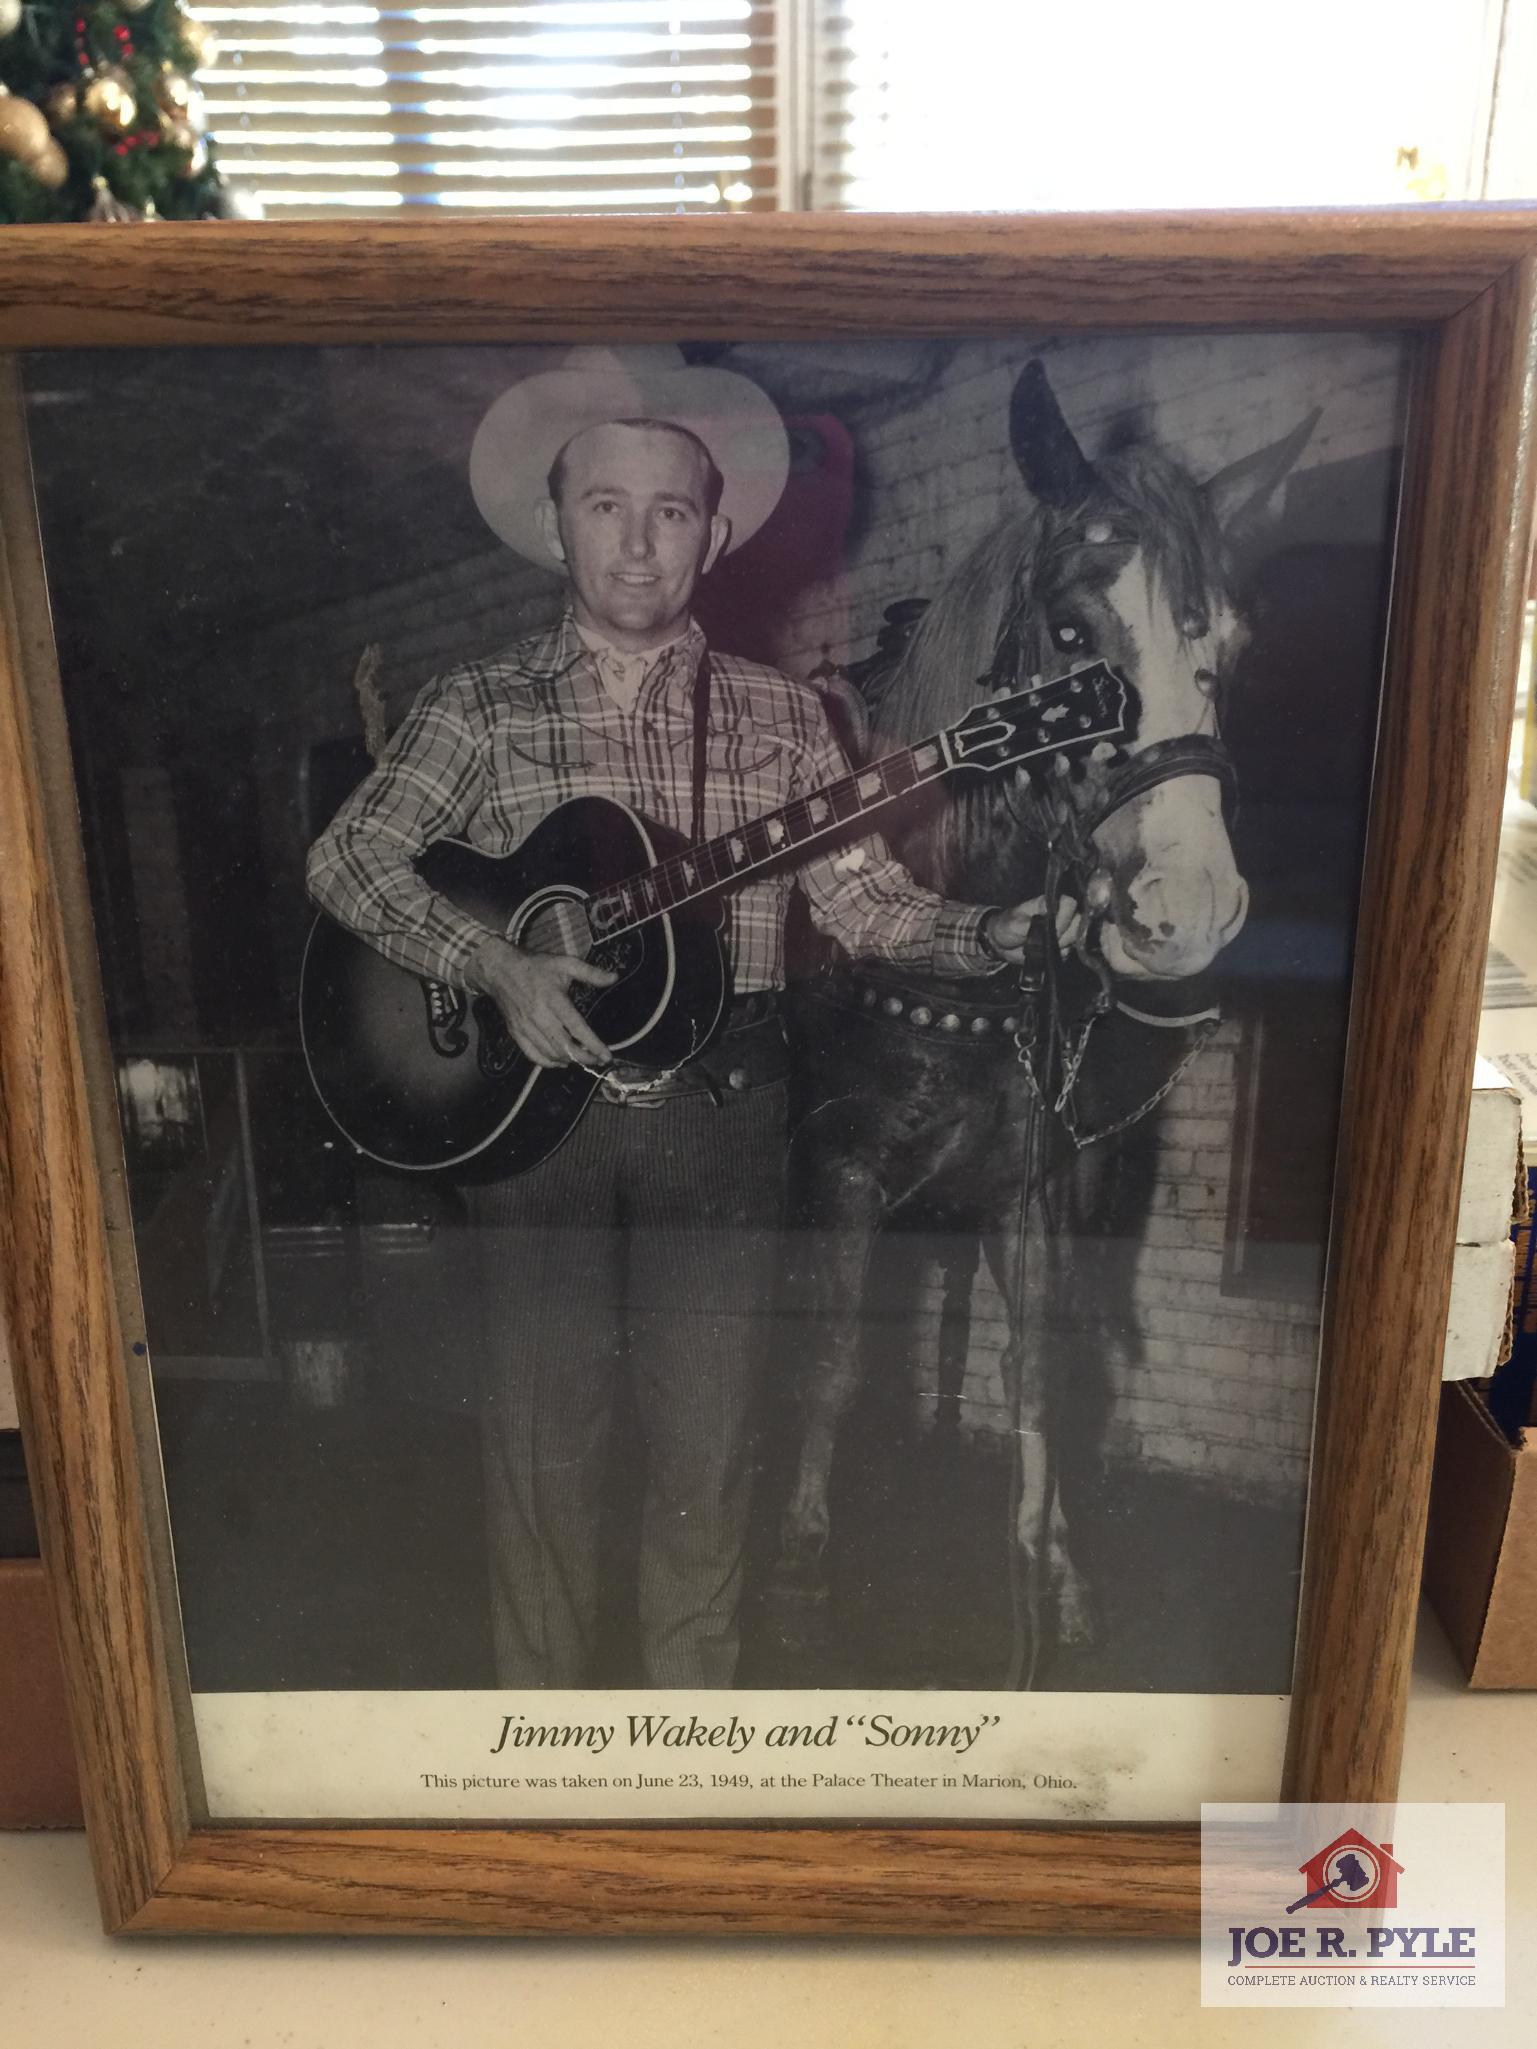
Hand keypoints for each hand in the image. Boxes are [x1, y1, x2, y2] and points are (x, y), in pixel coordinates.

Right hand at [466, 935, 615, 1069]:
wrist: (499, 970)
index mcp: (554, 999)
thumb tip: (614, 977)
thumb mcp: (565, 963)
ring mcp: (526, 1027)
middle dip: (584, 1058)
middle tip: (598, 1060)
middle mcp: (539, 1016)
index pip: (576, 1028)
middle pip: (564, 1046)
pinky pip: (532, 1055)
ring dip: (568, 1061)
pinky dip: (548, 1063)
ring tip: (583, 1059)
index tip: (606, 1055)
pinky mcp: (516, 1032)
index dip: (593, 1044)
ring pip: (549, 1053)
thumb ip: (590, 972)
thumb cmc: (535, 966)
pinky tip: (560, 1062)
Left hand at [984, 893, 1083, 963]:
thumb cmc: (1007, 926)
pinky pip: (1068, 952)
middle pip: (1077, 922)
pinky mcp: (1061, 946)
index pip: (1069, 904)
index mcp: (1048, 904)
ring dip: (1060, 945)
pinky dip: (1057, 955)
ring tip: (1041, 945)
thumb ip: (1033, 922)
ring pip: (1075, 939)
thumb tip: (1047, 919)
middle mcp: (1059, 915)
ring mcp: (1062, 931)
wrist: (1002, 944)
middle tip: (1045, 938)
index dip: (1065, 916)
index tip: (1052, 926)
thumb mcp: (1015, 923)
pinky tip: (1044, 952)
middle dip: (1063, 934)